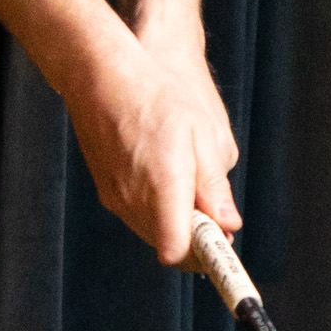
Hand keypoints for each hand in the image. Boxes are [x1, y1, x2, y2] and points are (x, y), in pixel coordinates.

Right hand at [63, 31, 239, 264]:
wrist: (101, 75)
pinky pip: (138, 218)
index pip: (178, 250)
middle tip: (218, 217)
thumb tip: (229, 224)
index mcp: (163, 184)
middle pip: (170, 248)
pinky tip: (168, 180)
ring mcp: (115, 198)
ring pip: (154, 234)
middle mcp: (133, 199)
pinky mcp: (107, 193)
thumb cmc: (157, 94)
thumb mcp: (202, 132)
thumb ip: (215, 185)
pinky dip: (158, 212)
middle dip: (197, 240)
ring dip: (177, 225)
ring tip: (192, 189)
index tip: (224, 246)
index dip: (204, 254)